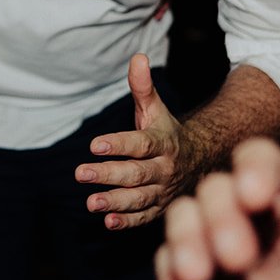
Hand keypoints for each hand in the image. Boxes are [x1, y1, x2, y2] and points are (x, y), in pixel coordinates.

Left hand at [76, 53, 190, 228]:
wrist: (199, 163)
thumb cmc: (167, 133)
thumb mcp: (156, 110)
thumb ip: (143, 87)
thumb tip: (137, 57)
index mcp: (164, 143)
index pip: (140, 144)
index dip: (119, 144)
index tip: (94, 144)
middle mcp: (165, 169)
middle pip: (136, 173)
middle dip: (108, 174)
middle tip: (80, 173)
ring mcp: (164, 192)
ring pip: (139, 199)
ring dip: (115, 202)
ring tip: (91, 203)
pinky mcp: (159, 209)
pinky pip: (144, 218)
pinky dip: (127, 222)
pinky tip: (107, 222)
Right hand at [154, 138, 279, 279]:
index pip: (258, 158)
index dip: (253, 171)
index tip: (255, 196)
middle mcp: (244, 202)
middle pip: (216, 189)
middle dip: (219, 219)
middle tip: (237, 259)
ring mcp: (220, 234)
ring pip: (186, 220)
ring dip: (185, 244)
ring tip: (196, 278)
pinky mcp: (206, 271)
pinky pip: (173, 267)